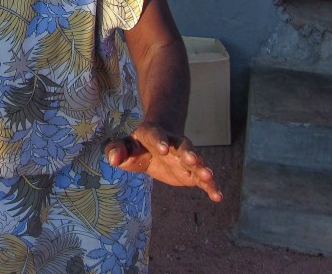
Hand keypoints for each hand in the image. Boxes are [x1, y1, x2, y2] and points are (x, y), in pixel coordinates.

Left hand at [105, 122, 221, 202]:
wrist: (157, 146)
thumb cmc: (137, 147)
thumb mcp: (124, 147)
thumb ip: (116, 150)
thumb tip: (113, 159)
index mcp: (153, 135)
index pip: (155, 135)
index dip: (159, 140)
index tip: (162, 148)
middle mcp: (172, 144)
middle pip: (182, 146)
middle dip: (187, 152)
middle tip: (191, 159)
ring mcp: (184, 158)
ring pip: (196, 161)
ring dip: (202, 167)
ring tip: (208, 175)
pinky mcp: (191, 173)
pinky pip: (203, 179)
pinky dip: (211, 186)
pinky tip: (217, 196)